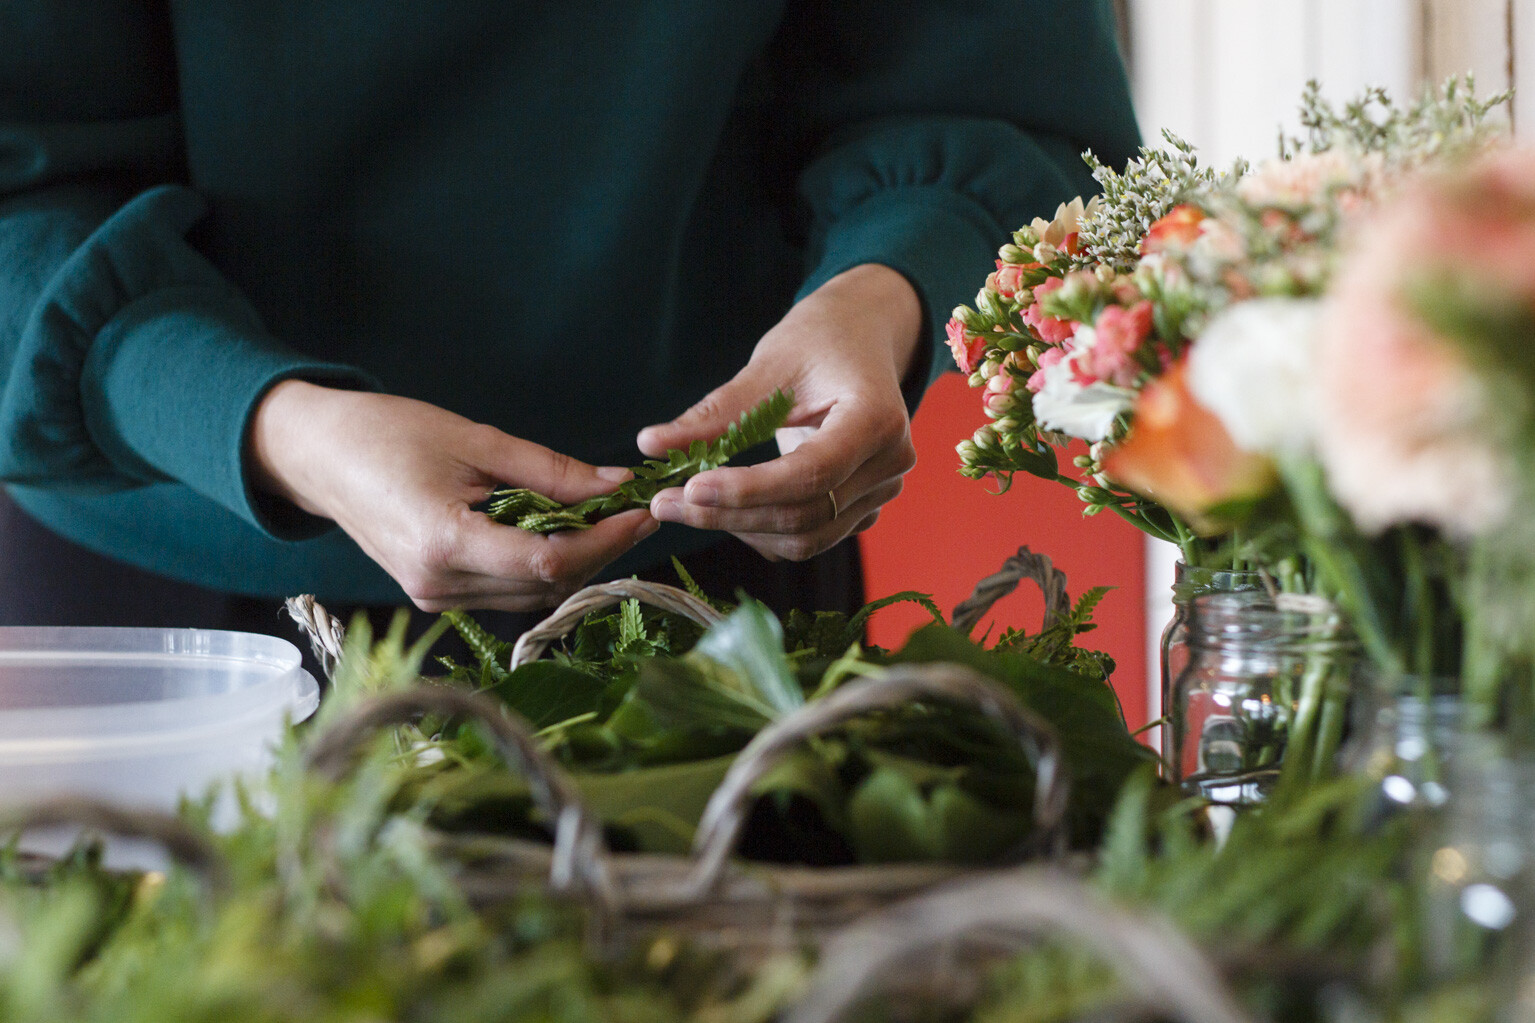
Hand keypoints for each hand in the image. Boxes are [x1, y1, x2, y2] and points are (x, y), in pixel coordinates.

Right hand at [248, 382, 657, 610]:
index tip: (640, 511)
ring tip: (605, 518)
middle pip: (547, 582)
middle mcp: (439, 584)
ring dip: (576, 560)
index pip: (550, 560)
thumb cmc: (387, 433)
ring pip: (533, 593)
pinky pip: (508, 589)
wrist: (318, 454)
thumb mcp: (477, 440)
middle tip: (634, 511)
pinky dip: (542, 565)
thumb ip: (550, 471)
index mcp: (445, 544)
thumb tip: (615, 485)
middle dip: (599, 550)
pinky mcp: (435, 595)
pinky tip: (561, 532)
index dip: (605, 540)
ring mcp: (435, 597)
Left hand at [638, 263, 920, 560]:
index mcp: (877, 419)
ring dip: (740, 528)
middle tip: (663, 504)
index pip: (811, 473)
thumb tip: (650, 444)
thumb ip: (716, 413)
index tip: (689, 489)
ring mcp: (881, 493)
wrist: (861, 341)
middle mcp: (890, 465)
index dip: (748, 489)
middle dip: (730, 515)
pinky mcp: (862, 509)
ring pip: (805, 538)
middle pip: (806, 515)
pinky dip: (760, 531)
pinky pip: (808, 538)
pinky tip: (724, 508)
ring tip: (685, 505)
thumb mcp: (768, 365)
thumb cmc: (820, 341)